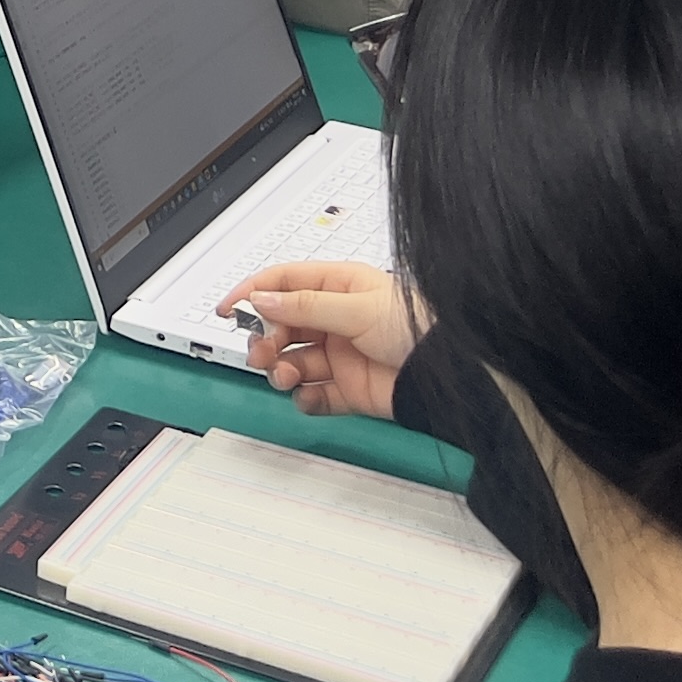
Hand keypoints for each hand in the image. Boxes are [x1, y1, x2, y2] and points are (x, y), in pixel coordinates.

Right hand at [221, 262, 419, 421]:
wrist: (453, 375)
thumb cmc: (419, 327)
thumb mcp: (358, 309)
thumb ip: (306, 307)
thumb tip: (262, 300)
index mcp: (338, 288)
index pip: (283, 283)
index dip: (252, 293)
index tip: (228, 310)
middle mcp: (336, 320)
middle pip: (281, 326)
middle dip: (265, 339)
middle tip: (263, 353)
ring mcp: (341, 355)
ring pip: (292, 361)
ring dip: (281, 369)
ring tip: (287, 377)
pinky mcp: (348, 389)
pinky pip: (313, 395)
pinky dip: (305, 398)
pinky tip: (310, 396)